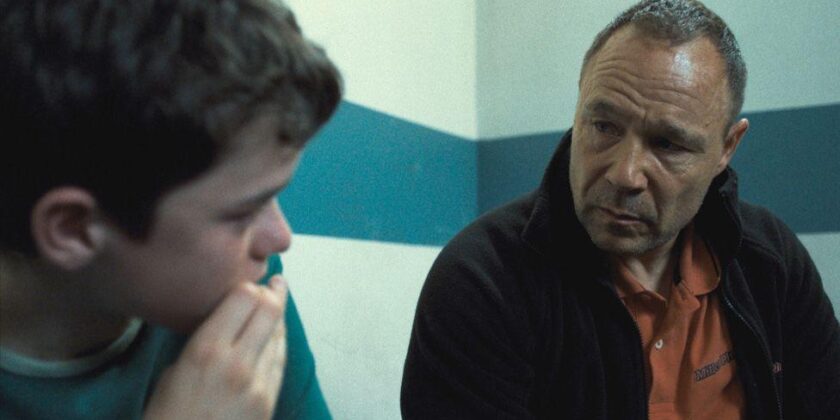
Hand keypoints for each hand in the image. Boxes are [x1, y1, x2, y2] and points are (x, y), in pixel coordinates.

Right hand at [144, 275, 288, 419]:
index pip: (243, 298)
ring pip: (279, 335)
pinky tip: (277, 335)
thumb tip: (226, 324)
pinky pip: (280, 362)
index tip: (250, 280)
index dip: (249, 286)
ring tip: (277, 301)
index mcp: (206, 350)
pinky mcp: (270, 401)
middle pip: (269, 311)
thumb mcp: (173, 373)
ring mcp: (258, 383)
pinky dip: (279, 343)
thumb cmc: (165, 419)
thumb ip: (203, 343)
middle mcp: (238, 362)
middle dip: (273, 294)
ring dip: (278, 318)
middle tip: (275, 284)